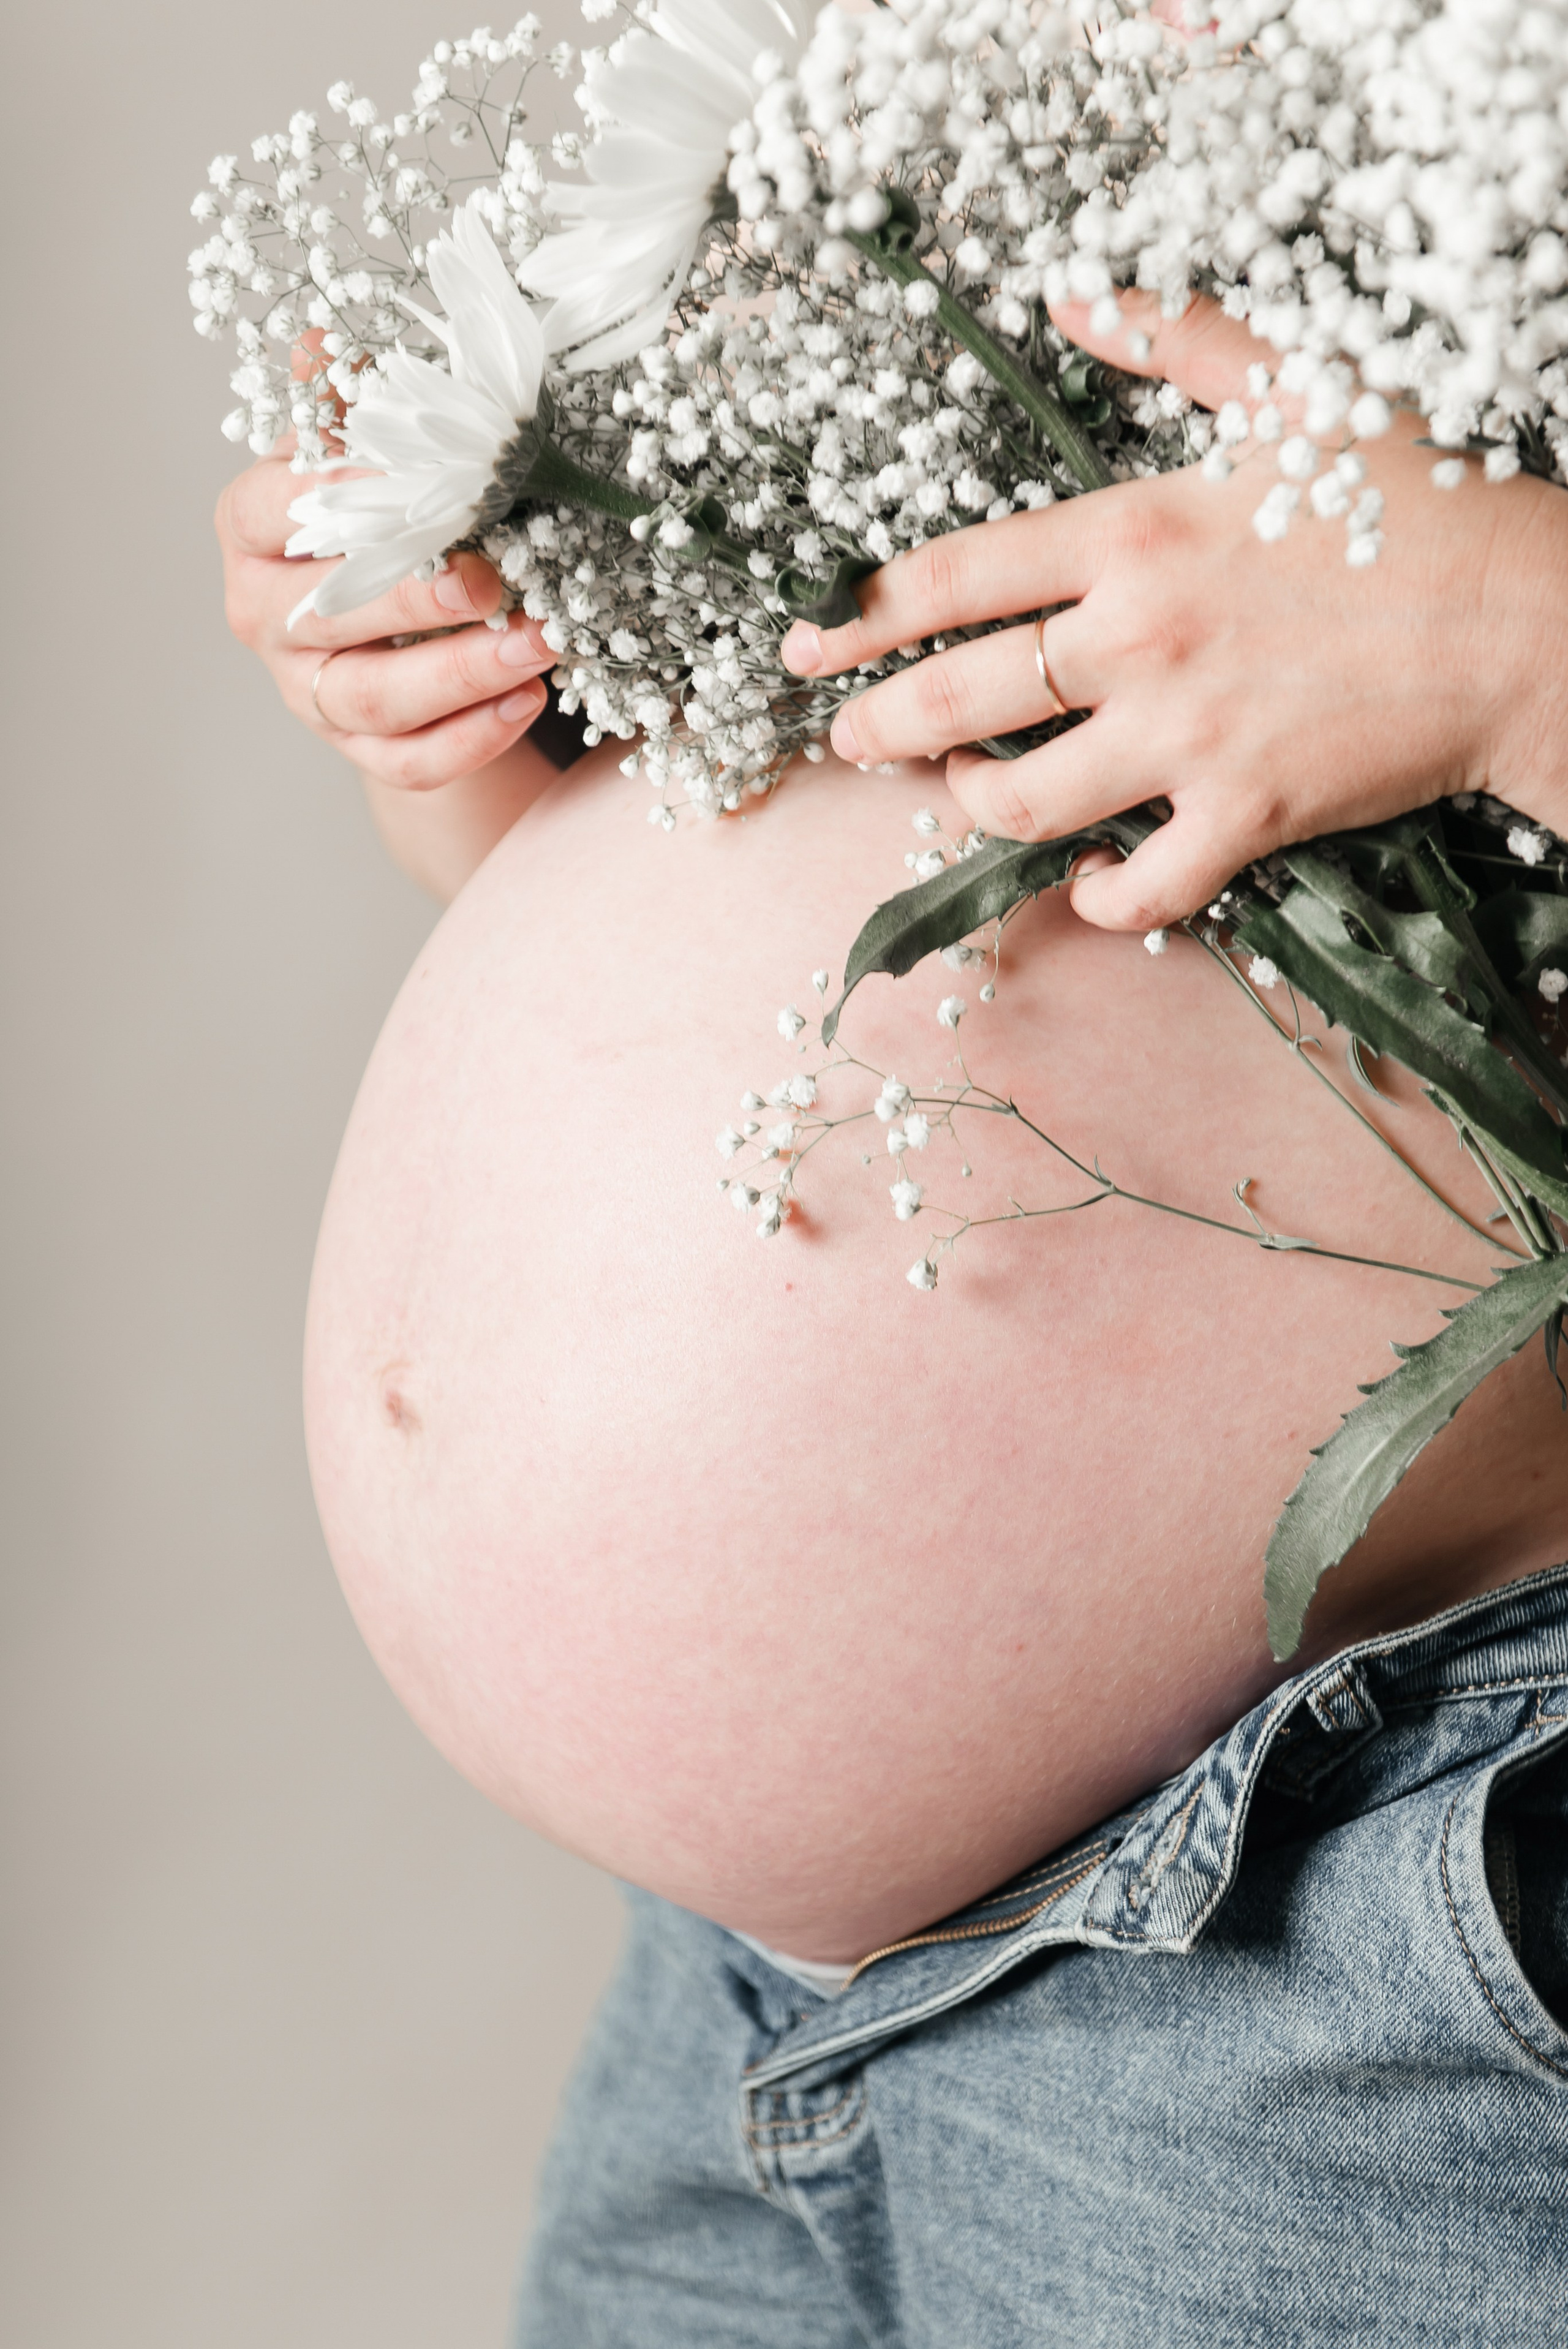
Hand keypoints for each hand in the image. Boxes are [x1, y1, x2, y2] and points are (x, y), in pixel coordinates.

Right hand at [216, 441, 555, 790]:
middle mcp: (264, 615)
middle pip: (331, 615)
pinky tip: (526, 702)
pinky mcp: (354, 750)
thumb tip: (324, 342)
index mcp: (254, 531)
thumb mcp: (363, 454)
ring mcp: (305, 691)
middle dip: (419, 600)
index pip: (274, 511)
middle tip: (497, 579)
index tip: (408, 486)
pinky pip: (408, 761)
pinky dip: (470, 740)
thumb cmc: (377, 514)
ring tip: (539, 645)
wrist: (387, 619)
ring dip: (462, 676)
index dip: (336, 502)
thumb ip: (348, 408)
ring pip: (373, 699)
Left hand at [779, 292, 1567, 930]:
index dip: (858, 613)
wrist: (1526, 621)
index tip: (807, 639)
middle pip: (957, 701)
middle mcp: (1139, 640)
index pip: (952, 577)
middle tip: (847, 739)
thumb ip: (1174, 336)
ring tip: (964, 796)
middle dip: (879, 727)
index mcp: (1134, 534)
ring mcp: (1187, 737)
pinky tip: (1092, 885)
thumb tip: (1078, 298)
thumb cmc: (1413, 504)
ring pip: (1025, 802)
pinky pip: (1140, 887)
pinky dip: (1103, 899)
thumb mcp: (1291, 389)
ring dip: (974, 807)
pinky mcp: (1243, 814)